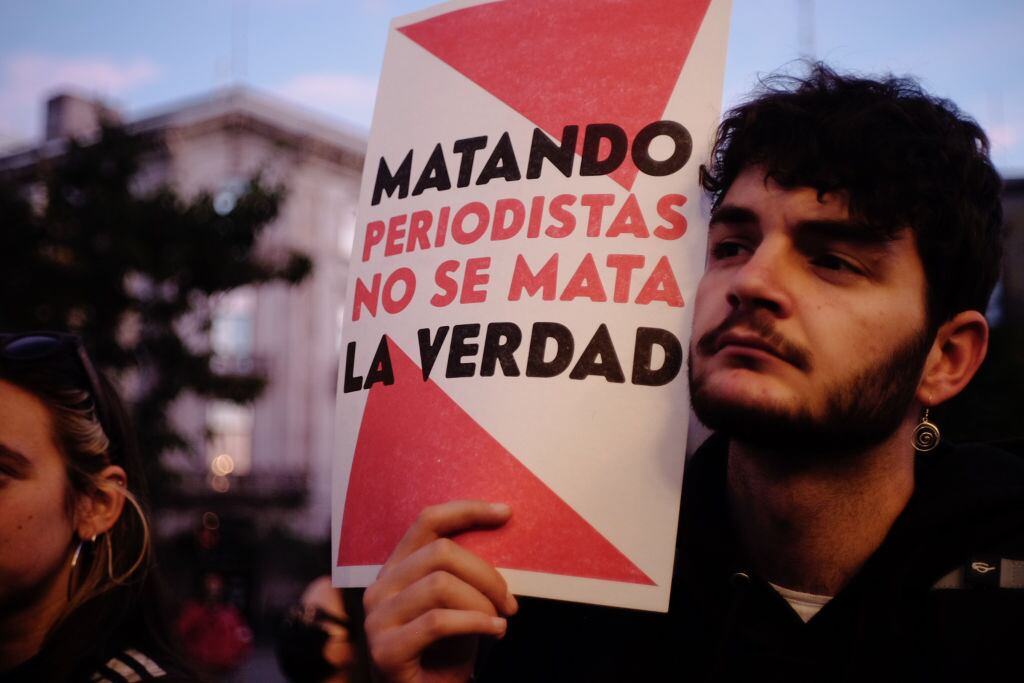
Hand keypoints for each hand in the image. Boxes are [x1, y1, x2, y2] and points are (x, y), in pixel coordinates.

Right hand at [363, 501, 518, 682]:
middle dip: (485, 574)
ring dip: (482, 603)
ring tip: (498, 622)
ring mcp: (377, 619)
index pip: (427, 522)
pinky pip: (438, 622)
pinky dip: (476, 624)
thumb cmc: (445, 653)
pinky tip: (494, 632)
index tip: (506, 513)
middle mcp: (379, 588)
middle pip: (440, 552)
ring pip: (440, 584)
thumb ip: (465, 573)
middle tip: (508, 602)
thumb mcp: (459, 604)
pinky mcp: (385, 650)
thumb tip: (501, 533)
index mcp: (396, 569)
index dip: (467, 511)